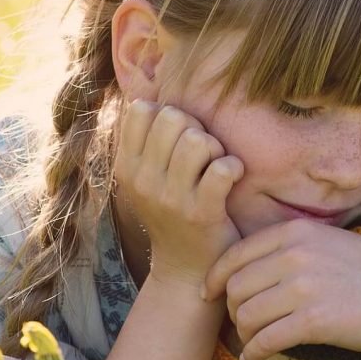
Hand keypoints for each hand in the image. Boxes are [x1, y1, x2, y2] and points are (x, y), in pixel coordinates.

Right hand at [114, 100, 243, 283]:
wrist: (186, 270)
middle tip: (203, 155)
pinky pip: (223, 168)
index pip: (142, 109)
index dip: (167, 113)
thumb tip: (148, 89)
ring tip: (215, 167)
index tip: (177, 139)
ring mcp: (171, 199)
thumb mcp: (147, 177)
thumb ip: (147, 138)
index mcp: (126, 166)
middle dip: (196, 129)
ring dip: (215, 148)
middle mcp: (143, 181)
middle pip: (174, 118)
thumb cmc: (173, 212)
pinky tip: (231, 179)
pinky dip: (234, 168)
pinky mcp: (201, 213)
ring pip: (198, 140)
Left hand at [204, 219, 360, 359]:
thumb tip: (240, 269)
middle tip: (241, 323)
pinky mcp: (314, 320)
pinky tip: (256, 358)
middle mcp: (297, 255)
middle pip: (235, 287)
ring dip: (244, 334)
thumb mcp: (326, 243)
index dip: (214, 278)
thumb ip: (288, 247)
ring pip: (245, 315)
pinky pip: (265, 340)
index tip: (209, 294)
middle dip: (231, 309)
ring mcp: (305, 287)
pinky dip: (253, 353)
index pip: (235, 255)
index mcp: (296, 231)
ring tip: (253, 341)